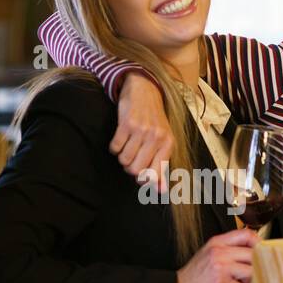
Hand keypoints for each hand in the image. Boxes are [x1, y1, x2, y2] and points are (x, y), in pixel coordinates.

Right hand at [112, 74, 173, 188]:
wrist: (145, 91)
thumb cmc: (154, 121)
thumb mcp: (163, 141)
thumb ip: (161, 167)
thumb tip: (160, 191)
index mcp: (168, 144)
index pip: (153, 175)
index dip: (143, 179)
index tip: (140, 175)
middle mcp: (156, 137)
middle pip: (136, 171)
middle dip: (130, 168)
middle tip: (132, 157)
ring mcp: (141, 130)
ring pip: (124, 160)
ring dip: (122, 157)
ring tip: (127, 146)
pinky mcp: (126, 123)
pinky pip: (114, 148)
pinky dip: (114, 147)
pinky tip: (120, 139)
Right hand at [175, 228, 258, 282]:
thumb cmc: (193, 276)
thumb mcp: (208, 253)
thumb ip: (227, 249)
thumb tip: (251, 251)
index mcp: (217, 242)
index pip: (246, 234)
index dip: (259, 243)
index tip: (262, 252)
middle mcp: (219, 252)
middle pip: (253, 254)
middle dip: (257, 266)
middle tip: (252, 274)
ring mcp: (220, 267)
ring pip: (251, 271)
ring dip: (249, 281)